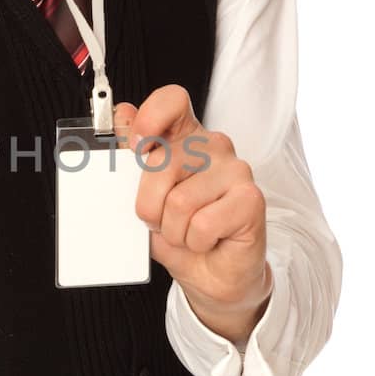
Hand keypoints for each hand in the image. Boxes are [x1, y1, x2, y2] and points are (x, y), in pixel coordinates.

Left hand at [114, 84, 271, 319]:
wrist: (213, 275)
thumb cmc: (181, 232)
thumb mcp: (146, 196)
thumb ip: (134, 157)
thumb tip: (123, 115)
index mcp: (185, 137)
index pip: (172, 100)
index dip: (151, 115)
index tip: (138, 141)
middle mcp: (212, 147)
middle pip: (161, 162)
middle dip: (150, 205)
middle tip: (163, 219)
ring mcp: (236, 170)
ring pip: (179, 200)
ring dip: (174, 230)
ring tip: (187, 232)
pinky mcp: (250, 199)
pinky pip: (202, 224)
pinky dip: (195, 241)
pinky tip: (207, 239)